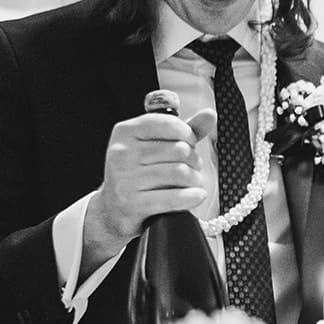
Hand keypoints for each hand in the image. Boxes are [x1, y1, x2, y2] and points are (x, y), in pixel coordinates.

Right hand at [85, 109, 214, 252]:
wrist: (114, 209)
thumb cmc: (141, 173)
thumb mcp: (156, 145)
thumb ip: (184, 130)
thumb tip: (209, 114)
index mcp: (125, 132)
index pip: (169, 124)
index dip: (188, 134)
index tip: (190, 143)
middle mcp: (121, 153)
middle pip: (179, 150)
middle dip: (194, 160)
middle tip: (192, 167)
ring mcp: (125, 179)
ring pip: (181, 173)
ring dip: (195, 179)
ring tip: (193, 182)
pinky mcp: (132, 204)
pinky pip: (175, 197)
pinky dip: (192, 197)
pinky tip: (197, 195)